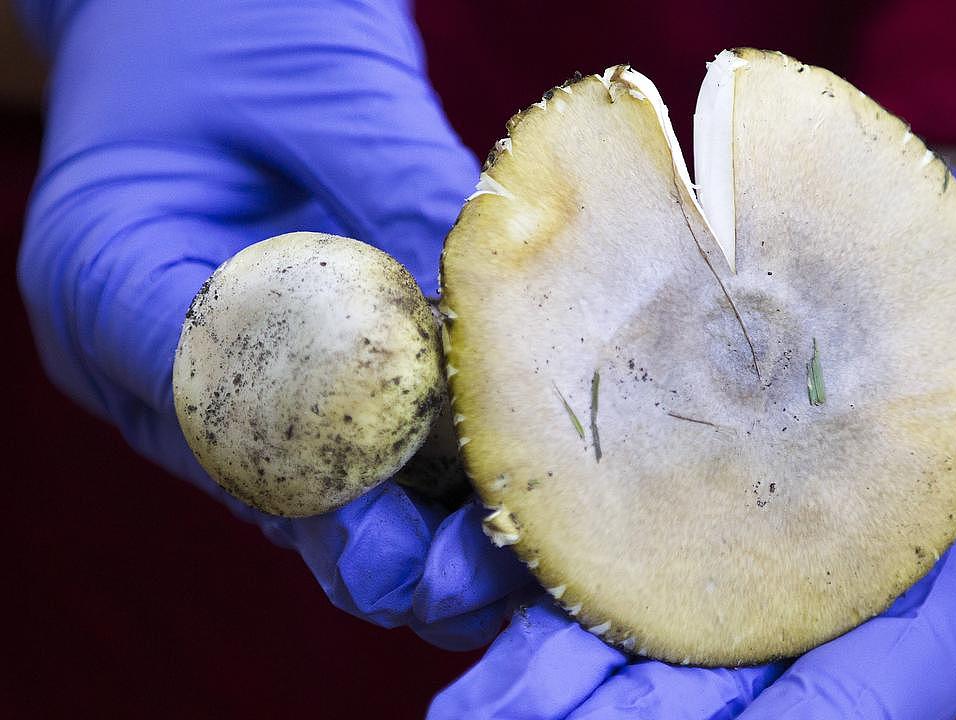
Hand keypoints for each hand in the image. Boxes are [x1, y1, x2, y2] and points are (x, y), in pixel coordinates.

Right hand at [17, 0, 528, 648]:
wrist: (208, 5)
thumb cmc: (246, 17)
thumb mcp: (322, 86)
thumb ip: (396, 188)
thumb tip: (499, 303)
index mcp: (103, 267)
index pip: (208, 392)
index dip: (321, 463)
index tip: (416, 509)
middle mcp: (145, 352)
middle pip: (255, 480)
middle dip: (367, 543)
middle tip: (462, 577)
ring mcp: (210, 373)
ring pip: (305, 493)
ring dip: (404, 541)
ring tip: (493, 578)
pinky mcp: (279, 373)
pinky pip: (345, 454)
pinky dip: (419, 492)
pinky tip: (495, 525)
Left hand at [428, 170, 955, 716]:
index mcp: (912, 634)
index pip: (813, 716)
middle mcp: (809, 606)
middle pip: (685, 685)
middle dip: (581, 712)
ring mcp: (745, 543)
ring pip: (628, 611)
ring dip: (534, 641)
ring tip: (443, 675)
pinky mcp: (701, 469)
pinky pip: (612, 513)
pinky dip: (545, 533)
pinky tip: (469, 533)